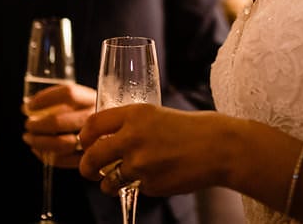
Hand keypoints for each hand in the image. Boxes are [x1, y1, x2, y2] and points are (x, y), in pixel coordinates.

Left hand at [23, 82, 96, 167]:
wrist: (128, 135)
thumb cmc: (99, 116)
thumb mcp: (87, 101)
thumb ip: (61, 101)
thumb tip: (26, 107)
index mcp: (95, 98)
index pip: (68, 94)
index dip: (44, 99)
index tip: (29, 105)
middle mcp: (96, 118)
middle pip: (59, 121)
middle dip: (37, 125)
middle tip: (29, 125)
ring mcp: (96, 140)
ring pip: (61, 143)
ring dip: (40, 142)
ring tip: (30, 139)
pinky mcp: (93, 158)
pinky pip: (67, 161)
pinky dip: (48, 157)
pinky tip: (40, 152)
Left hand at [78, 104, 232, 195]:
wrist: (219, 147)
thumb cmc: (192, 129)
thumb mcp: (157, 114)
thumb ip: (132, 124)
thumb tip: (108, 137)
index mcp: (134, 114)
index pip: (93, 125)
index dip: (84, 136)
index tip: (84, 143)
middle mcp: (132, 138)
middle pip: (92, 157)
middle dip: (86, 168)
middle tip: (89, 170)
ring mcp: (140, 164)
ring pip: (109, 181)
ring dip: (109, 184)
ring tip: (119, 181)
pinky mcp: (150, 185)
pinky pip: (135, 189)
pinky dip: (141, 186)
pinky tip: (158, 176)